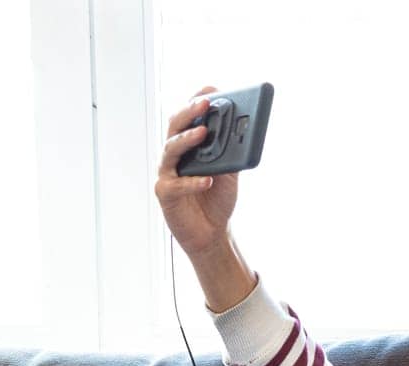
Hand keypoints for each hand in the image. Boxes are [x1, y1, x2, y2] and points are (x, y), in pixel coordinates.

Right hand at [155, 85, 240, 256]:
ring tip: (202, 132)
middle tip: (205, 103)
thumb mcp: (229, 171)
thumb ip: (231, 152)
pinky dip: (193, 182)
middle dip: (189, 112)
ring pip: (170, 149)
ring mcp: (167, 172)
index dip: (195, 101)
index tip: (210, 90)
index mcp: (188, 145)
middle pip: (175, 126)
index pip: (188, 117)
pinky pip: (177, 184)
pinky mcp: (165, 194)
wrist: (212, 232)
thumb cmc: (217, 198)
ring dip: (187, 139)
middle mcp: (174, 154)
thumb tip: (242, 130)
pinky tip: (207, 179)